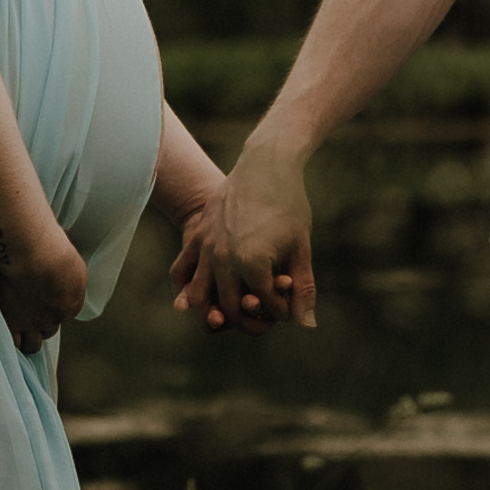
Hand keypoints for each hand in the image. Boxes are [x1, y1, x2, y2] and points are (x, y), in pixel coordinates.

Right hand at [0, 230, 84, 353]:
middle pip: (49, 331)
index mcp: (72, 302)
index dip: (52, 308)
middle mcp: (56, 317)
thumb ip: (67, 274)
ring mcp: (34, 322)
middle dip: (41, 325)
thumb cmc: (53, 248)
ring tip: (15, 329)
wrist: (37, 256)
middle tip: (28, 315)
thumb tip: (62, 272)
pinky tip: (4, 330)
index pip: (63, 313)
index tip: (42, 298)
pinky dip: (11, 339)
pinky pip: (13, 342)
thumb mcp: (70, 261)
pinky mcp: (13, 322)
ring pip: (32, 344)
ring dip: (26, 338)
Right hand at [177, 164, 315, 332]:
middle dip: (250, 320)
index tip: (290, 307)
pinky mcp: (196, 237)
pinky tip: (197, 297)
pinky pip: (181, 272)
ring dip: (213, 313)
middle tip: (265, 318)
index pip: (266, 305)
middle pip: (231, 310)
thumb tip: (308, 325)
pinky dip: (186, 290)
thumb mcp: (301, 248)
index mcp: (254, 263)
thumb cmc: (289, 204)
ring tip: (229, 317)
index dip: (281, 311)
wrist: (266, 164)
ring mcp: (206, 248)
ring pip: (199, 299)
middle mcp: (225, 259)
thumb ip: (303, 288)